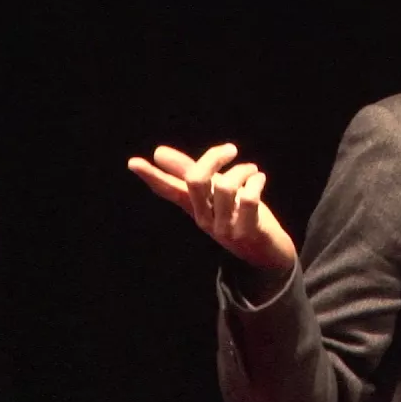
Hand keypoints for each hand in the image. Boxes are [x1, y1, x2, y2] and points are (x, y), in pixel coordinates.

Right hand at [127, 143, 297, 272]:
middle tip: (231, 149)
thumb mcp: (214, 192)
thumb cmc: (239, 215)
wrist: (268, 252)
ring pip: (226, 187)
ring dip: (243, 170)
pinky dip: (256, 182)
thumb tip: (158, 151)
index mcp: (194, 207)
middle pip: (196, 181)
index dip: (152, 176)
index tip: (132, 162)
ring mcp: (224, 228)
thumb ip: (189, 172)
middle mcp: (204, 218)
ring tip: (252, 170)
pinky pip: (249, 200)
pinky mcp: (247, 232)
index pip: (168, 190)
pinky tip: (260, 179)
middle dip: (213, 158)